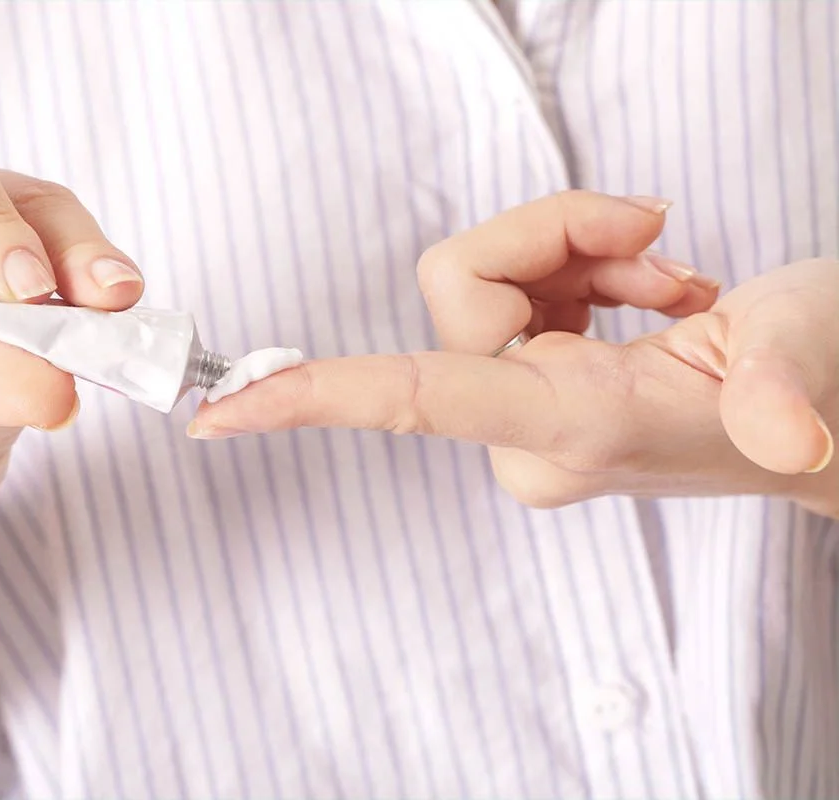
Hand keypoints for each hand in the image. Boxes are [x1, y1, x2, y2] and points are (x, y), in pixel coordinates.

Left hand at [190, 191, 837, 518]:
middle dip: (557, 235)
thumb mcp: (807, 347)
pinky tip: (648, 292)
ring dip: (579, 249)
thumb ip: (782, 386)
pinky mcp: (532, 383)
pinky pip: (504, 285)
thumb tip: (788, 435)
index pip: (418, 401)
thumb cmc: (825, 375)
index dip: (315, 398)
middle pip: (462, 285)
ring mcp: (524, 412)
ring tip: (669, 282)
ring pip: (482, 277)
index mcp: (575, 428)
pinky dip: (580, 263)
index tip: (217, 414)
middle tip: (659, 245)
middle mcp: (528, 433)